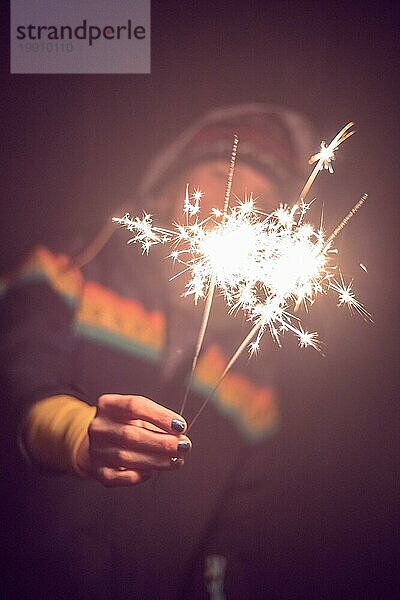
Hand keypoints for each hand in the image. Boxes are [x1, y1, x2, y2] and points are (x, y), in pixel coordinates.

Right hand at [77, 394, 191, 486]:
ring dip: (157, 461)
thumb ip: (157, 419)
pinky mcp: (98, 470)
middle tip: (184, 446)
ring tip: (177, 460)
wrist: (103, 441)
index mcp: (109, 404)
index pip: (135, 406)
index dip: (160, 416)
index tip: (181, 426)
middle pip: (131, 434)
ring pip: (126, 457)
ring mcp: (96, 449)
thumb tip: (179, 433)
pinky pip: (117, 477)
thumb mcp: (138, 413)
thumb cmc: (128, 424)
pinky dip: (137, 476)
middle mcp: (99, 426)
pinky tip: (151, 472)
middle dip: (162, 442)